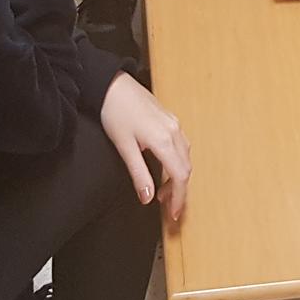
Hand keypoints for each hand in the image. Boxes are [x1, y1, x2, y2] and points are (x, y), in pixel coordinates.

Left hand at [100, 72, 190, 221]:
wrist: (112, 85)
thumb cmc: (115, 112)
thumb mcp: (124, 147)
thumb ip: (139, 174)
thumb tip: (147, 197)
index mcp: (163, 140)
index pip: (180, 176)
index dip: (179, 198)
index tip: (174, 213)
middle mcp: (174, 131)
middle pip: (186, 167)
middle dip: (179, 190)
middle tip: (167, 206)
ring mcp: (174, 123)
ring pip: (185, 156)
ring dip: (178, 176)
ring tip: (163, 189)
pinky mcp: (170, 119)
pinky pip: (182, 145)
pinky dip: (177, 161)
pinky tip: (165, 167)